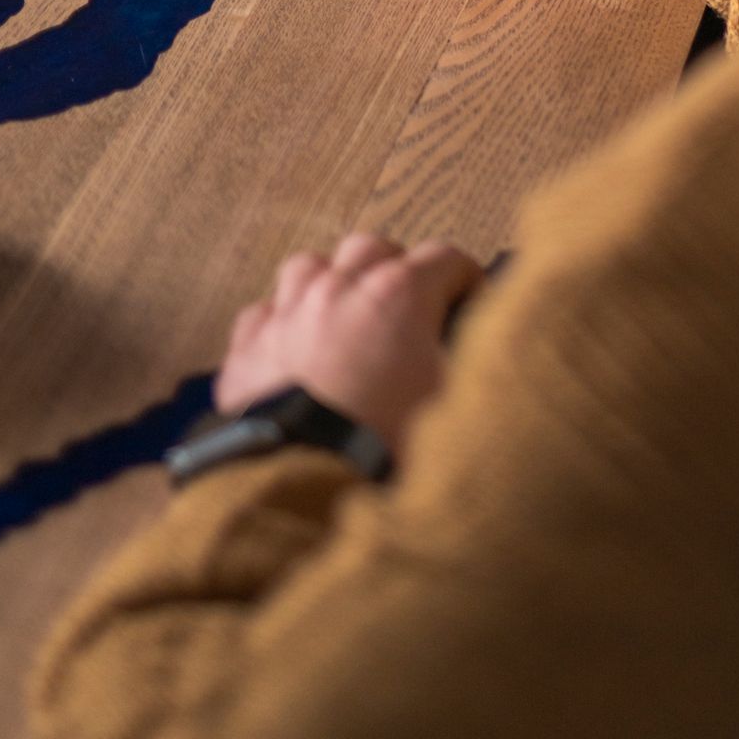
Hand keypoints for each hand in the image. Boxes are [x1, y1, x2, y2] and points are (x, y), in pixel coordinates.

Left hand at [214, 233, 481, 457]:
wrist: (299, 489)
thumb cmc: (382, 447)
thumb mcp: (455, 405)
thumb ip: (477, 364)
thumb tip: (490, 350)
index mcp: (399, 295)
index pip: (447, 258)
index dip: (466, 279)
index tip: (472, 303)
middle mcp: (341, 288)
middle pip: (375, 248)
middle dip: (396, 269)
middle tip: (408, 310)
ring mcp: (288, 313)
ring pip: (312, 267)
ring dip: (332, 283)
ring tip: (344, 318)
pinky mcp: (248, 347)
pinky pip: (264, 313)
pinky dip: (282, 323)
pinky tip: (293, 349)